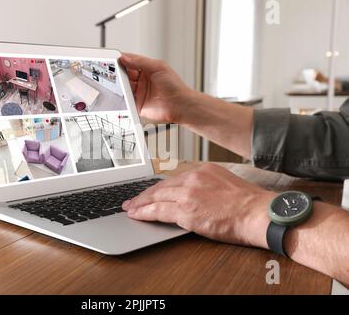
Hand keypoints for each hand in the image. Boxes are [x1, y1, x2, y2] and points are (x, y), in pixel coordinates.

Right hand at [119, 53, 193, 123]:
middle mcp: (141, 80)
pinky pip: (125, 100)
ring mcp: (139, 92)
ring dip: (118, 85)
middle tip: (111, 70)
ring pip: (123, 87)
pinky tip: (120, 94)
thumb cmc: (174, 86)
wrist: (179, 105)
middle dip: (117, 72)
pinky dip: (121, 97)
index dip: (121, 60)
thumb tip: (125, 57)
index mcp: (146, 69)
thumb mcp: (158, 67)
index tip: (112, 58)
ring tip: (115, 82)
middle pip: (124, 74)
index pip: (130, 62)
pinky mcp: (137, 104)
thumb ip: (141, 61)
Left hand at [122, 163, 274, 247]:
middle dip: (144, 195)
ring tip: (130, 208)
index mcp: (202, 170)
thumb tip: (194, 194)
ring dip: (140, 204)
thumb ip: (205, 185)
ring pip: (156, 198)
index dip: (159, 187)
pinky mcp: (186, 211)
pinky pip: (158, 212)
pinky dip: (145, 213)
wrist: (257, 213)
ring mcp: (187, 194)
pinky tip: (137, 215)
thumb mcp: (225, 183)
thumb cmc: (247, 202)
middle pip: (161, 187)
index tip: (151, 191)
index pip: (173, 179)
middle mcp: (192, 179)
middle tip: (132, 200)